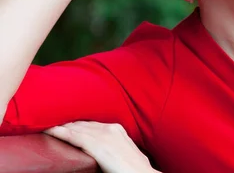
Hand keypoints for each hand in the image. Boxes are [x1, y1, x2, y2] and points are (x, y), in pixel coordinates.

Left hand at [44, 121, 158, 172]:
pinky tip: (49, 131)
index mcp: (116, 129)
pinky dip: (59, 132)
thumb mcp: (125, 152)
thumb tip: (106, 153)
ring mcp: (103, 136)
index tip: (63, 123)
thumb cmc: (134, 168)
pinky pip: (73, 136)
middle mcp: (109, 128)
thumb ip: (114, 147)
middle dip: (66, 123)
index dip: (75, 124)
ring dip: (59, 126)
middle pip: (81, 124)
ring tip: (44, 123)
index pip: (90, 124)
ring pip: (75, 128)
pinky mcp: (97, 145)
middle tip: (48, 120)